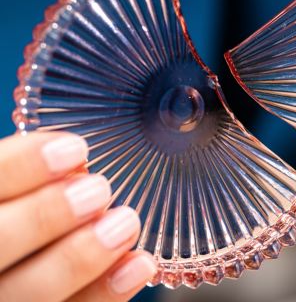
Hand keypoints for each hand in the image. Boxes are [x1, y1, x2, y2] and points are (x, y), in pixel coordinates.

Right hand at [0, 132, 155, 301]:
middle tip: (99, 189)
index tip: (75, 149)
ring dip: (80, 258)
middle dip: (49, 214)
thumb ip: (32, 180)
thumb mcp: (18, 191)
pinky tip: (140, 265)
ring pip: (29, 291)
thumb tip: (80, 167)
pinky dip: (104, 293)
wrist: (16, 264)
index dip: (21, 166)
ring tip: (126, 223)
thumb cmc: (24, 212)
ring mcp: (1, 297)